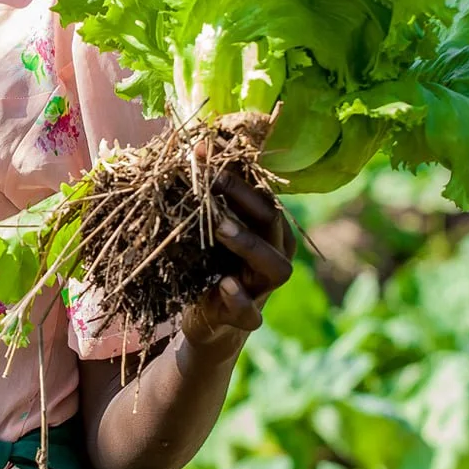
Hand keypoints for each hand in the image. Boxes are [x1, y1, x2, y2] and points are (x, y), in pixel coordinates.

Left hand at [176, 169, 295, 357]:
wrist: (208, 319)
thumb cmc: (209, 263)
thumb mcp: (210, 230)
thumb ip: (210, 200)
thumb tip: (192, 149)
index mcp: (268, 230)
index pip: (262, 195)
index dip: (237, 173)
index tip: (205, 153)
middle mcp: (274, 255)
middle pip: (272, 223)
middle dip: (244, 200)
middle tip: (214, 182)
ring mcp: (264, 289)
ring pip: (276, 266)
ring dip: (249, 244)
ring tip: (222, 229)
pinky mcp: (246, 319)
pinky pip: (251, 313)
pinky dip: (240, 300)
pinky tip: (224, 284)